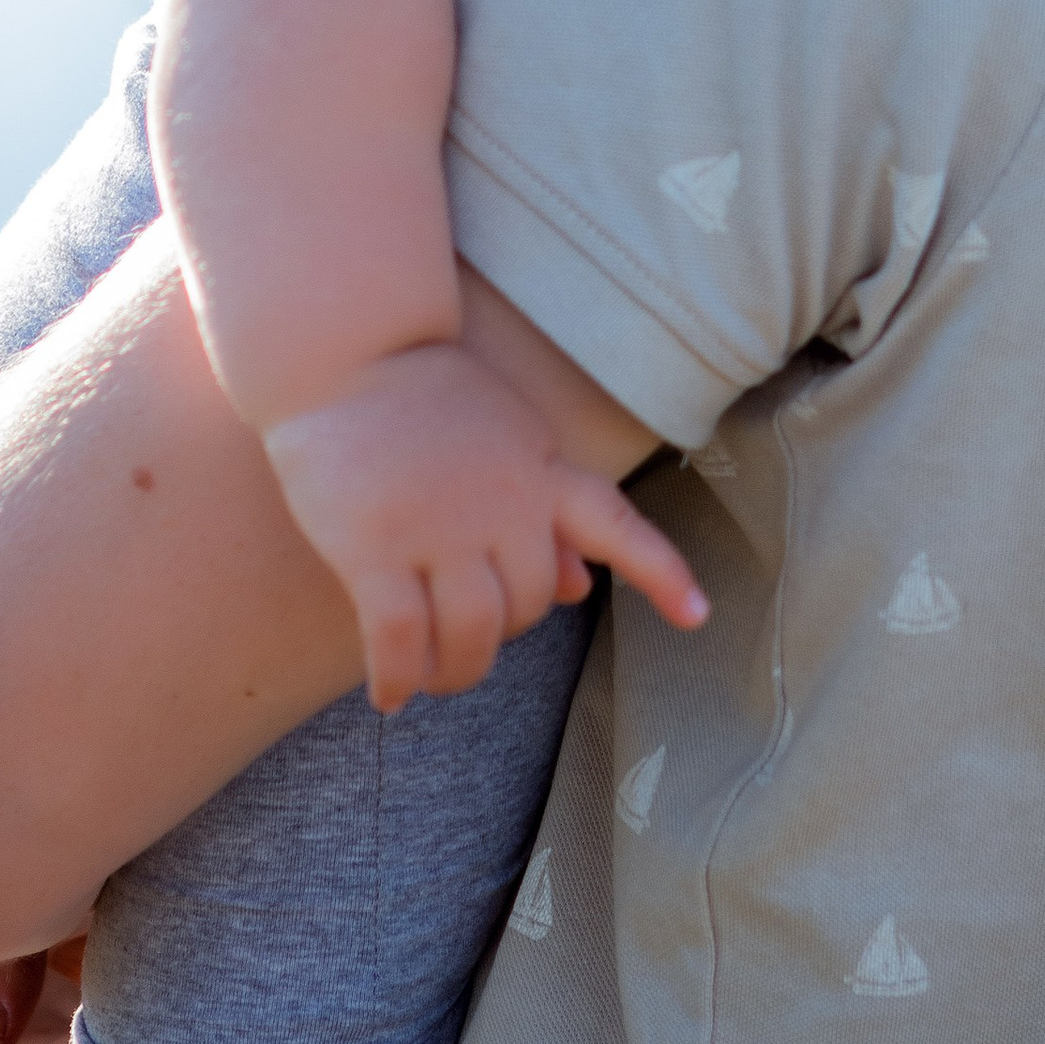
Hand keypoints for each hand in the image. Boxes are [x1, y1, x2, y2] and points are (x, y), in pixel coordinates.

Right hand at [261, 341, 706, 708]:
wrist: (346, 348)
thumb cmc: (422, 398)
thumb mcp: (504, 440)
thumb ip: (542, 510)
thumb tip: (580, 587)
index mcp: (540, 471)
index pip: (615, 524)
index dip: (660, 573)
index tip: (698, 616)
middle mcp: (504, 504)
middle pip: (530, 607)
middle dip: (501, 636)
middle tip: (464, 642)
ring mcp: (440, 529)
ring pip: (472, 637)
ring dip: (454, 674)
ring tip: (431, 679)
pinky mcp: (375, 548)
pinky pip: (400, 640)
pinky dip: (398, 678)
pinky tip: (390, 695)